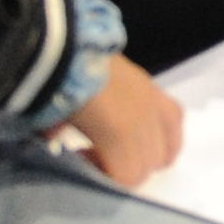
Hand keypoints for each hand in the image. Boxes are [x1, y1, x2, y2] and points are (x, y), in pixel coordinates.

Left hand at [54, 53, 184, 185]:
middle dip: (124, 168)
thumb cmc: (56, 87)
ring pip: (167, 146)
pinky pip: (174, 119)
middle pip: (149, 164)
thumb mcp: (49, 122)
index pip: (130, 177)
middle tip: (97, 156)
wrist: (65, 45)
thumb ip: (61, 142)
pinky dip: (165, 134)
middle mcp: (145, 120)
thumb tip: (59, 143)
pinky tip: (146, 135)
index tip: (84, 161)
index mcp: (119, 133)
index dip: (107, 179)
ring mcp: (153, 103)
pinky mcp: (154, 88)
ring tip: (123, 150)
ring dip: (146, 156)